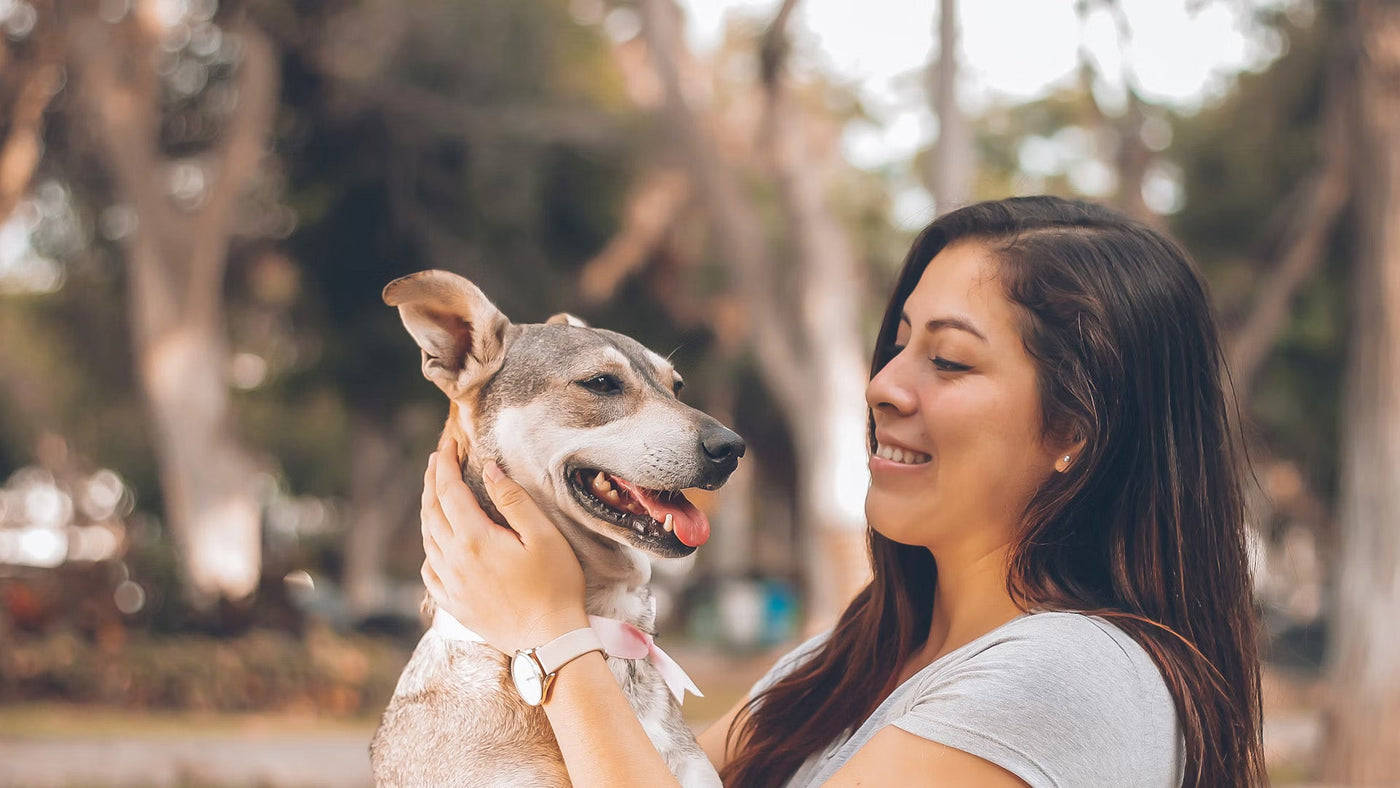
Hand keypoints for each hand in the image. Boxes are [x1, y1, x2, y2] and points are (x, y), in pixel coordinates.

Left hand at [420, 438, 587, 654]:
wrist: (549, 642)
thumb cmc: (555, 586)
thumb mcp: (543, 536)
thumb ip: (513, 500)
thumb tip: (488, 470)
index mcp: (474, 539)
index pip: (449, 491)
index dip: (445, 464)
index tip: (447, 444)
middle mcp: (454, 561)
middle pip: (432, 511)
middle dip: (432, 481)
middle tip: (436, 459)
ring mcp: (451, 585)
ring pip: (428, 540)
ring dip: (428, 511)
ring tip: (434, 493)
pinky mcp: (454, 605)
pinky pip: (430, 572)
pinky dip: (430, 549)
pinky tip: (436, 545)